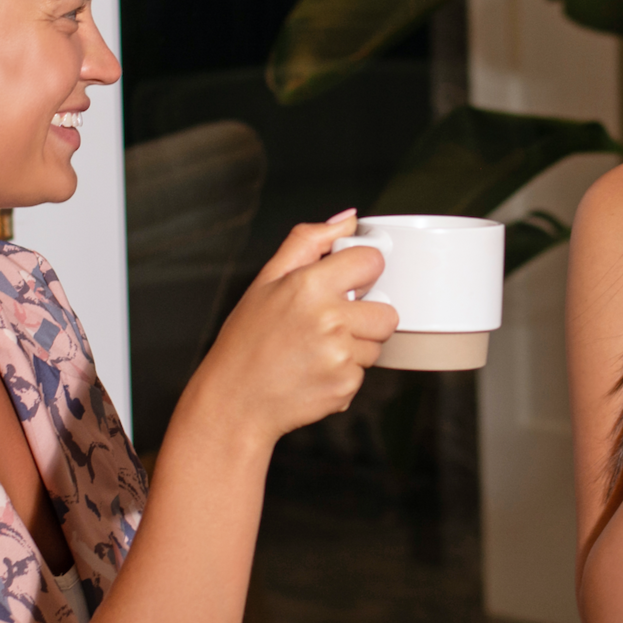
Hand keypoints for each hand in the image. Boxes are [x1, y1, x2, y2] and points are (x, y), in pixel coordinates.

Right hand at [189, 210, 398, 449]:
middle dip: (365, 316)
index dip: (362, 271)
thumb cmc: (246, 342)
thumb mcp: (266, 280)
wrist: (235, 401)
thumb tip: (347, 220)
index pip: (372, 261)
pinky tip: (314, 371)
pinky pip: (364, 373)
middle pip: (387, 310)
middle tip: (330, 323)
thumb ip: (308, 242)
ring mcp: (340, 356)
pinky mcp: (346, 386)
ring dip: (355, 346)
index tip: (350, 281)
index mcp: (309, 286)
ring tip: (316, 349)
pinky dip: (344, 373)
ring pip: (377, 344)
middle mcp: (329, 320)